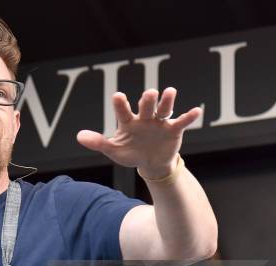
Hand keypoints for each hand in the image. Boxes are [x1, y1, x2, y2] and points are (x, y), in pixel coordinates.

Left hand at [76, 87, 200, 178]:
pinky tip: (196, 111)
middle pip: (146, 106)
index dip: (121, 104)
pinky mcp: (173, 130)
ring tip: (170, 91)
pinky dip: (189, 116)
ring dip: (167, 101)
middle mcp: (144, 118)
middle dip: (148, 100)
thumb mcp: (114, 150)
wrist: (151, 164)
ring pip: (164, 109)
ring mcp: (160, 122)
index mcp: (128, 122)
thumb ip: (98, 142)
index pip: (123, 111)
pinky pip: (181, 122)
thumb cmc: (131, 153)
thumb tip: (79, 136)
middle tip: (149, 94)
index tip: (118, 96)